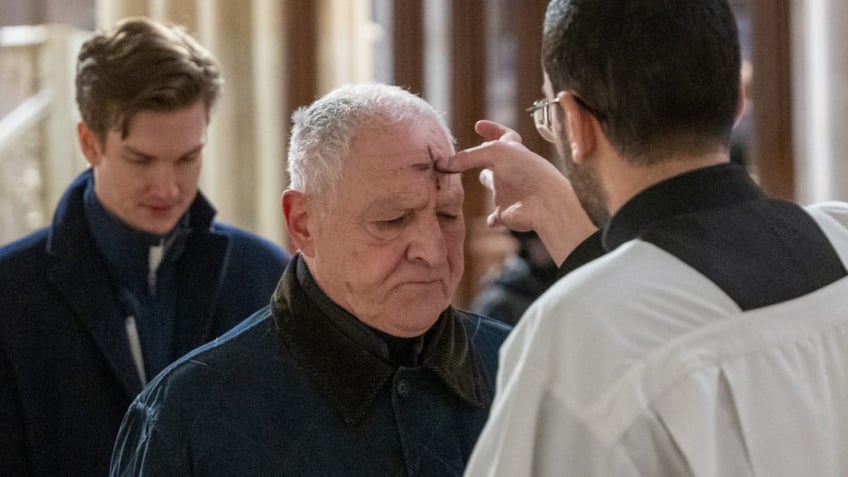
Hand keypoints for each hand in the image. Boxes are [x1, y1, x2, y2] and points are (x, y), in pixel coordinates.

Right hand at [437, 120, 595, 264]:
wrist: (543, 203)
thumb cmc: (525, 171)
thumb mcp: (495, 153)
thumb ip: (468, 157)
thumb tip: (443, 165)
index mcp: (513, 152)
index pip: (504, 136)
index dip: (493, 129)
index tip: (479, 125)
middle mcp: (511, 171)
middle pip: (495, 162)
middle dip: (484, 159)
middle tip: (468, 158)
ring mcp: (509, 192)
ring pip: (495, 187)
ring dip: (489, 183)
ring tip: (478, 180)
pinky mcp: (505, 213)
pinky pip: (496, 217)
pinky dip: (492, 219)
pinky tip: (490, 221)